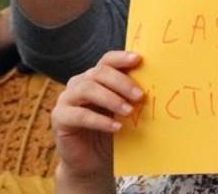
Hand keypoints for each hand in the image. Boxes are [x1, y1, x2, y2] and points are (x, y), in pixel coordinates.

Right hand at [51, 51, 143, 182]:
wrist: (93, 160)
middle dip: (121, 82)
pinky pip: (79, 115)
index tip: (138, 60)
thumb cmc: (113, 129)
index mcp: (96, 77)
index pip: (107, 60)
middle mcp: (79, 83)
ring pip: (87, 89)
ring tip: (129, 111)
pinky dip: (100, 120)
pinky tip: (116, 127)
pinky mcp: (59, 118)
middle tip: (140, 96)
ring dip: (111, 99)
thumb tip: (157, 83)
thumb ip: (132, 95)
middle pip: (98, 73)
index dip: (121, 58)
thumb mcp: (125, 109)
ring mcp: (66, 99)